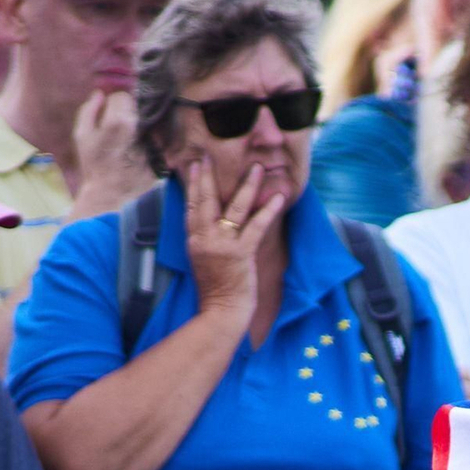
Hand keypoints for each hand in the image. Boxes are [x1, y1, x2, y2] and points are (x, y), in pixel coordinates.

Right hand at [69, 90, 149, 216]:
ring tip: (132, 137)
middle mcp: (139, 130)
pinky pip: (160, 141)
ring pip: (152, 122)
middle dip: (130, 113)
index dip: (115, 103)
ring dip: (144, 125)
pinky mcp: (162, 157)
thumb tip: (100, 94)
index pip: (123, 97)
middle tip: (123, 126)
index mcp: (118, 122)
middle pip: (139, 107)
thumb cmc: (93, 164)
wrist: (108, 195)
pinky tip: (142, 148)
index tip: (111, 113)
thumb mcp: (82, 135)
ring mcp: (153, 143)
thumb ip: (89, 110)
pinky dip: (154, 140)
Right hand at [183, 153, 283, 317]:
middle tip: (210, 154)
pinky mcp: (240, 254)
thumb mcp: (202, 261)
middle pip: (205, 201)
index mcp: (194, 241)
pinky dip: (268, 211)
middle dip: (209, 176)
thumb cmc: (215, 292)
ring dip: (246, 185)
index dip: (194, 185)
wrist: (219, 314)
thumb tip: (213, 224)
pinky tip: (278, 197)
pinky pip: (256, 227)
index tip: (196, 166)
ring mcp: (221, 246)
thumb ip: (205, 241)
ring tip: (256, 167)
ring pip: (233, 208)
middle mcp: (204, 239)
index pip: (191, 207)